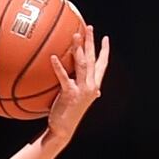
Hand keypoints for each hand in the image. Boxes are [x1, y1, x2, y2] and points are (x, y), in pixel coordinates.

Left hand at [47, 25, 109, 139]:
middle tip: (89, 28)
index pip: (102, 65)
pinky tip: (53, 57)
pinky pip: (64, 77)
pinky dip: (58, 67)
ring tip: (75, 35)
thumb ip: (82, 90)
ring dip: (79, 48)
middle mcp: (91, 86)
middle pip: (94, 59)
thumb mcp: (77, 100)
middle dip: (92, 42)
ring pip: (83, 64)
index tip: (105, 38)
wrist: (62, 131)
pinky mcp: (70, 94)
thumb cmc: (67, 114)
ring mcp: (82, 90)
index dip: (104, 51)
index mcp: (94, 86)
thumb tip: (89, 88)